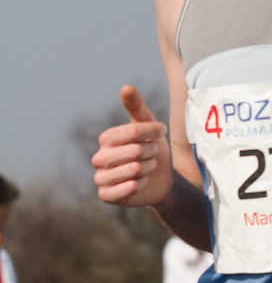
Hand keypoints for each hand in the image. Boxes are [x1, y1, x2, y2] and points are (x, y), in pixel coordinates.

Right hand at [92, 86, 171, 206]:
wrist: (161, 179)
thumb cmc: (152, 149)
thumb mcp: (148, 125)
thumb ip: (136, 106)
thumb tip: (125, 87)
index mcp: (106, 138)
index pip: (133, 131)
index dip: (153, 131)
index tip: (161, 132)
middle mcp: (99, 158)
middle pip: (135, 151)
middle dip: (151, 153)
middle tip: (151, 155)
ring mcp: (101, 178)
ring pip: (135, 169)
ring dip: (148, 169)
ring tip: (146, 168)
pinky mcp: (106, 196)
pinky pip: (128, 188)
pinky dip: (141, 184)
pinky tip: (140, 183)